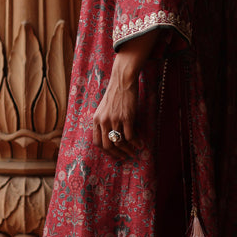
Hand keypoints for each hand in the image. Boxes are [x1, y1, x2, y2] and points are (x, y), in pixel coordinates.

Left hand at [91, 31, 159, 157]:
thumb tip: (111, 136)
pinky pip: (130, 136)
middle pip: (107, 146)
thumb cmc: (115, 93)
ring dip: (127, 150)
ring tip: (134, 152)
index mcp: (96, 119)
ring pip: (119, 142)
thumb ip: (104, 121)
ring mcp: (115, 119)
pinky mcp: (126, 117)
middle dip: (116, 154)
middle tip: (125, 157)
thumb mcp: (104, 108)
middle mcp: (103, 121)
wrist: (122, 80)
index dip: (106, 151)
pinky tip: (140, 145)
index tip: (114, 153)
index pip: (97, 142)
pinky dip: (135, 143)